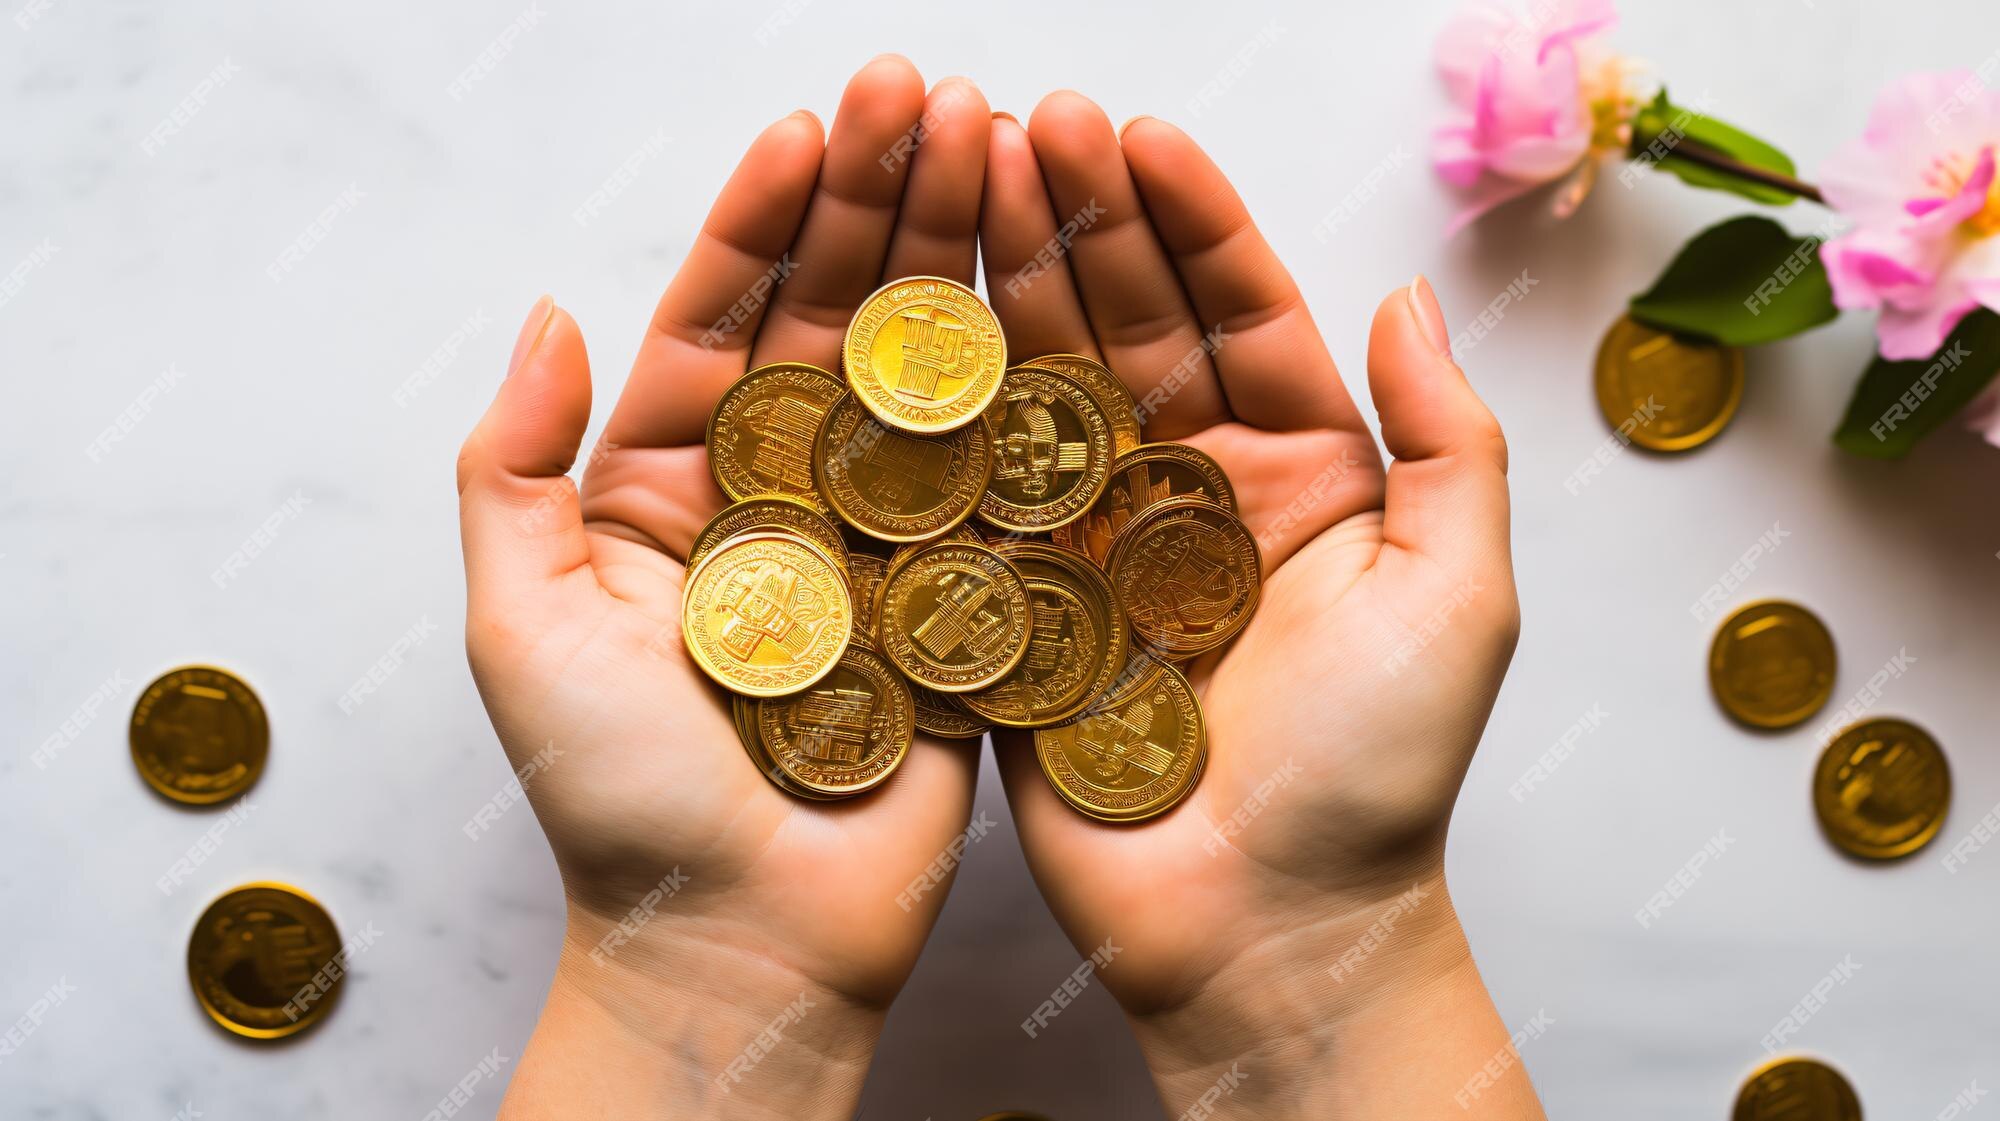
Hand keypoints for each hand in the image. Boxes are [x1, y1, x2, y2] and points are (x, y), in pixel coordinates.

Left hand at [455, 57, 994, 1119]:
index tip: (810, 127)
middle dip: (882, 206)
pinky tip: (1060, 295)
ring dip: (964, 265)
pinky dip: (1036, 389)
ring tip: (1001, 154)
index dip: (766, 222)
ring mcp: (890, 544)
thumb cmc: (619, 799)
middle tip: (932, 98)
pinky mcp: (971, 599)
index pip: (725, 321)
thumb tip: (548, 313)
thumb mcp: (522, 626)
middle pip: (842, 326)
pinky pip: (1005, 480)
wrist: (743, 941)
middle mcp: (790, 499)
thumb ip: (513, 468)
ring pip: (931, 379)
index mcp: (677, 488)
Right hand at [980, 94, 1542, 1117]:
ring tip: (956, 184)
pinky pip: (977, 494)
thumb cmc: (1377, 778)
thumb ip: (1450, 446)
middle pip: (1127, 328)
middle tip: (1020, 124)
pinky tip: (908, 324)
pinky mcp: (1017, 610)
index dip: (1189, 220)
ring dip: (1004, 284)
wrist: (1265, 933)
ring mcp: (1094, 548)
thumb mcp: (1460, 598)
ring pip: (1044, 390)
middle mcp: (1190, 494)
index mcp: (1301, 475)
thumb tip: (1408, 298)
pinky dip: (944, 411)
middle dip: (1078, 221)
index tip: (1136, 134)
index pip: (1240, 313)